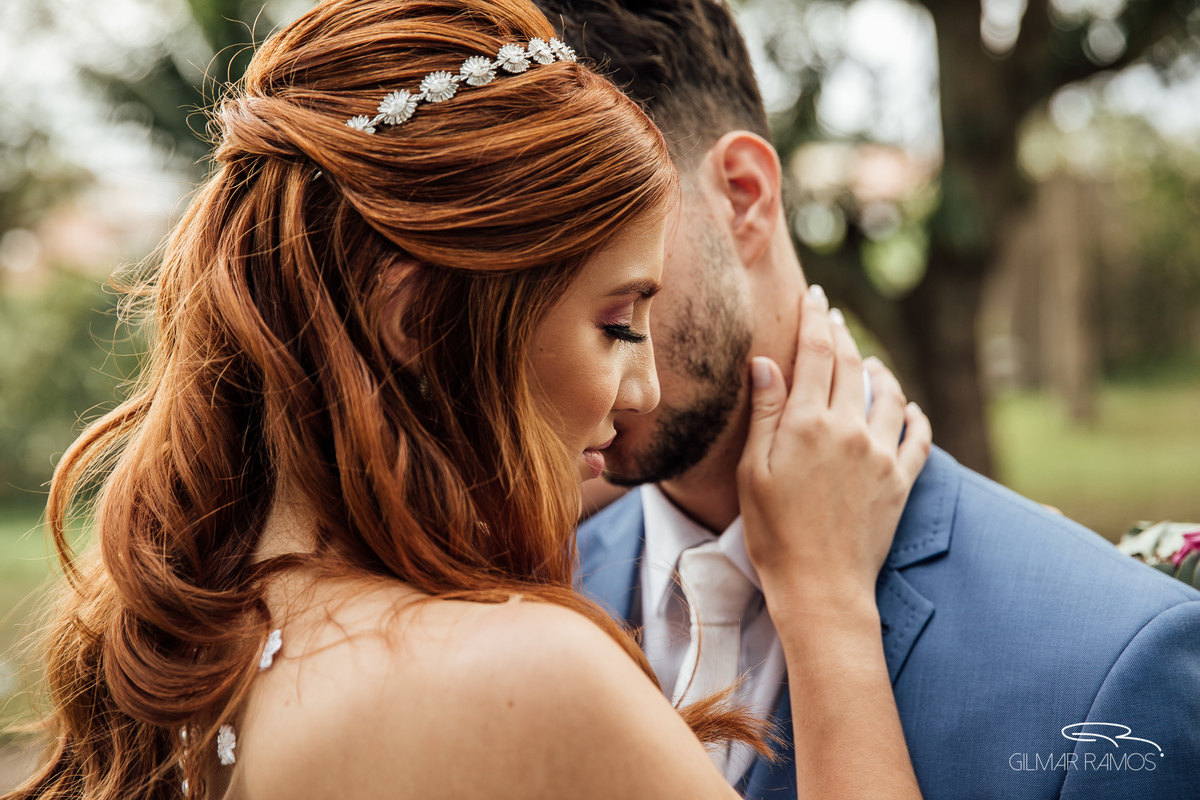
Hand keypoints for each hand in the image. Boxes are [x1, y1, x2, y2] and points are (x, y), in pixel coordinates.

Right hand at [736, 285, 930, 610]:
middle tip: (833, 315)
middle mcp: (850, 430)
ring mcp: (881, 454)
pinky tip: (907, 408)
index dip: (815, 319)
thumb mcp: (753, 470)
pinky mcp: (902, 481)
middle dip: (842, 334)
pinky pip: (919, 436)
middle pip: (852, 365)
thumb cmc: (773, 533)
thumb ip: (766, 412)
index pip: (817, 353)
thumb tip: (766, 362)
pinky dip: (914, 414)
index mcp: (808, 424)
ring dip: (878, 369)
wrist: (821, 586)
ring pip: (889, 393)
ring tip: (869, 360)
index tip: (815, 297)